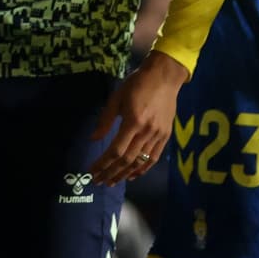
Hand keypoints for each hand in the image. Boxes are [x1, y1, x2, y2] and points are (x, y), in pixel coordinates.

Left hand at [89, 51, 189, 184]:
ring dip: (124, 174)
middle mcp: (146, 132)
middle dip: (111, 173)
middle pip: (127, 160)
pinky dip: (142, 169)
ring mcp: (158, 135)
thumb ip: (105, 120)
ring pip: (140, 162)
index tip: (92, 171)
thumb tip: (94, 139)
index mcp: (133, 121)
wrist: (164, 76)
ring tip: (112, 181)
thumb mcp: (117, 97)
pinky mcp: (166, 136)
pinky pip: (153, 158)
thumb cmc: (137, 83)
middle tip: (99, 181)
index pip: (116, 150)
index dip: (103, 164)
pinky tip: (132, 175)